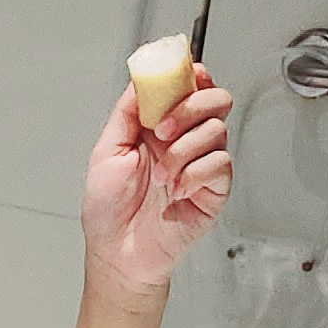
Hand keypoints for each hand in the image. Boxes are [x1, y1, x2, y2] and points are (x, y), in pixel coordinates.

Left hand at [82, 74, 233, 297]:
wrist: (118, 253)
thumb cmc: (108, 209)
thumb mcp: (106, 152)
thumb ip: (127, 114)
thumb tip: (142, 80)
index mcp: (158, 127)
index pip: (188, 88)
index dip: (192, 75)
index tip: (188, 73)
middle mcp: (184, 140)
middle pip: (214, 101)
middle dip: (190, 108)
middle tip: (163, 132)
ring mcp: (202, 163)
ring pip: (216, 131)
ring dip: (184, 150)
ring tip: (161, 176)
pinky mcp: (214, 189)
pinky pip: (220, 164)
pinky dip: (196, 174)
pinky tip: (177, 191)